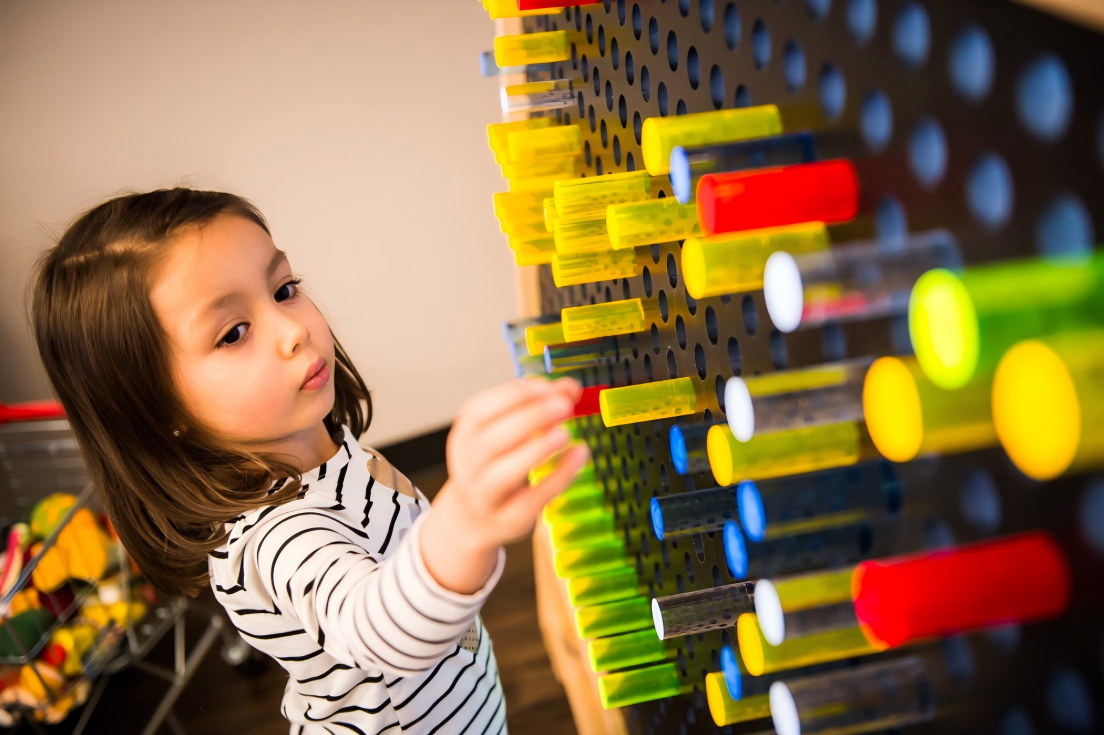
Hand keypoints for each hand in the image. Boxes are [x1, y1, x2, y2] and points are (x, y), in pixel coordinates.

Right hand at [420, 378, 590, 593]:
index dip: (512, 396)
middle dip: (528, 419)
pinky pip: (532, 499)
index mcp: (465, 434)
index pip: (479, 410)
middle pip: (490, 440)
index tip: (544, 386)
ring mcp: (485, 495)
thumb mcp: (505, 433)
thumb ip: (537, 408)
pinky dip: (558, 476)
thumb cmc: (494, 466)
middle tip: (563, 405)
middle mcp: (468, 464)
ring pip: (501, 473)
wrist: (475, 517)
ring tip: (564, 433)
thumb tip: (570, 388)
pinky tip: (578, 456)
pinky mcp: (509, 518)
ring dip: (535, 450)